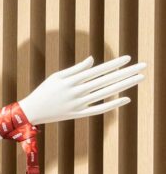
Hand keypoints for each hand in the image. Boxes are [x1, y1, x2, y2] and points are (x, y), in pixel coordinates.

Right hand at [19, 55, 145, 125]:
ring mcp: (79, 104)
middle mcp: (77, 92)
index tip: (129, 58)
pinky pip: (99, 109)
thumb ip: (76, 69)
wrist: (31, 112)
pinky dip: (113, 105)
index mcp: (72, 80)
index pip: (98, 70)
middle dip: (126, 72)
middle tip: (143, 66)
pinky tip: (126, 98)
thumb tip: (93, 60)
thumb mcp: (57, 76)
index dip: (114, 64)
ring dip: (124, 85)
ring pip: (106, 93)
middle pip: (106, 80)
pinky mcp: (78, 114)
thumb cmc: (44, 91)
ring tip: (139, 78)